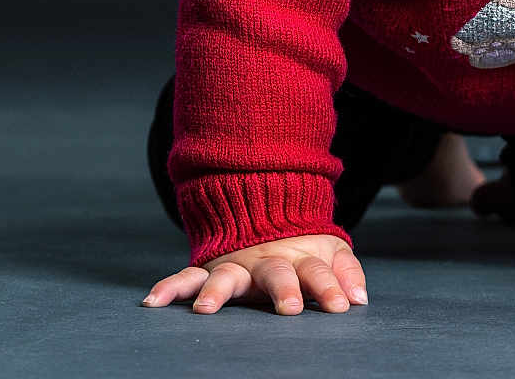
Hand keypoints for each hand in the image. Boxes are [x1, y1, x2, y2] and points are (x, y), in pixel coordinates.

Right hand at [141, 234, 367, 314]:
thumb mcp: (331, 249)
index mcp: (300, 255)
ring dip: (216, 291)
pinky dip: (169, 287)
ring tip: (205, 310)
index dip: (330, 287)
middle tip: (290, 308)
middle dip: (283, 289)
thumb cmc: (304, 242)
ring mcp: (237, 263)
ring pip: (226, 275)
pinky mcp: (210, 268)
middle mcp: (267, 259)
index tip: (342, 306)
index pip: (318, 271)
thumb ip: (346, 271)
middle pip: (277, 272)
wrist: (265, 204)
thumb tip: (361, 299)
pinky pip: (186, 276)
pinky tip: (153, 302)